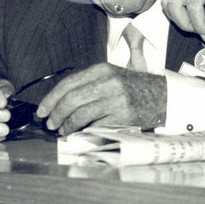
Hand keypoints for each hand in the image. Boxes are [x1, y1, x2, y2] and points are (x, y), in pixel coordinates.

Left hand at [36, 63, 166, 135]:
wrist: (162, 96)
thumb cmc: (134, 88)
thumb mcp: (112, 76)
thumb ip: (89, 84)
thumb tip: (60, 101)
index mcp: (102, 69)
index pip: (68, 83)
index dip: (51, 98)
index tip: (42, 110)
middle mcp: (108, 82)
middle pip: (71, 99)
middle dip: (55, 113)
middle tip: (49, 123)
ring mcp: (116, 99)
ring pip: (80, 113)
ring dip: (66, 125)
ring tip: (61, 130)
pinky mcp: (122, 116)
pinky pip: (94, 125)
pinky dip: (81, 131)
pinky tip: (77, 133)